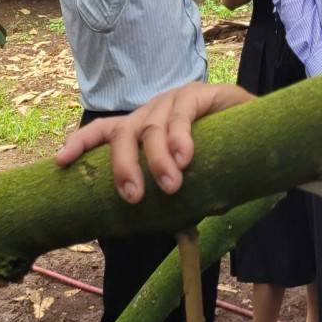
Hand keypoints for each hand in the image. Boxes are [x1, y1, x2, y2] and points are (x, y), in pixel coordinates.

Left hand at [55, 82, 253, 199]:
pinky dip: (180, 137)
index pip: (104, 131)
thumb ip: (173, 200)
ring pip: (152, 127)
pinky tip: (186, 157)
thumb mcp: (189, 180)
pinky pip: (182, 113)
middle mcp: (152, 112)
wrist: (260, 131)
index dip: (81, 143)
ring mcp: (174, 100)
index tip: (60, 162)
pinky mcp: (199, 93)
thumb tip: (162, 229)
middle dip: (122, 165)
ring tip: (171, 185)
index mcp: (143, 129)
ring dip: (158, 159)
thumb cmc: (218, 159)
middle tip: (133, 196)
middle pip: (123, 133)